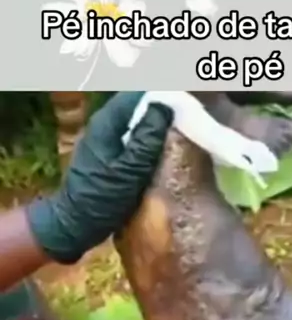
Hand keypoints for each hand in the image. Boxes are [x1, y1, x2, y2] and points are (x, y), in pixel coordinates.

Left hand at [26, 92, 171, 263]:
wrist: (75, 224)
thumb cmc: (101, 199)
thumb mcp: (129, 170)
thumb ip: (147, 139)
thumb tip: (164, 107)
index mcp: (107, 122)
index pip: (138, 94)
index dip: (163, 98)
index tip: (186, 109)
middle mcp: (104, 125)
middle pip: (138, 106)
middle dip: (162, 112)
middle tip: (189, 123)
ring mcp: (105, 140)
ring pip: (137, 123)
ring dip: (157, 128)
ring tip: (182, 136)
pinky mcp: (109, 155)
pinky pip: (133, 139)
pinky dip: (149, 142)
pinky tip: (164, 153)